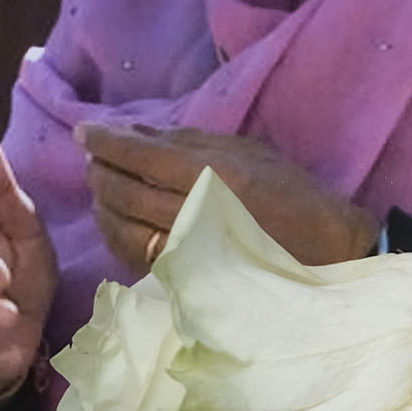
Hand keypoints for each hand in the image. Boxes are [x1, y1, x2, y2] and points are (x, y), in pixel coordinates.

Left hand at [80, 123, 376, 273]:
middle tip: (91, 158)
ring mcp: (188, 252)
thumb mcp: (248, 152)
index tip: (84, 132)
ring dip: (102, 205)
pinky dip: (116, 235)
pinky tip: (117, 220)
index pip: (142, 157)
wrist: (327, 252)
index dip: (106, 142)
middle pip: (125, 192)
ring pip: (122, 228)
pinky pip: (135, 257)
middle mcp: (196, 214)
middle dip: (100, 172)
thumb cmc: (292, 194)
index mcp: (214, 175)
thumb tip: (132, 132)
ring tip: (101, 188)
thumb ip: (188, 142)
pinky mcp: (186, 278)